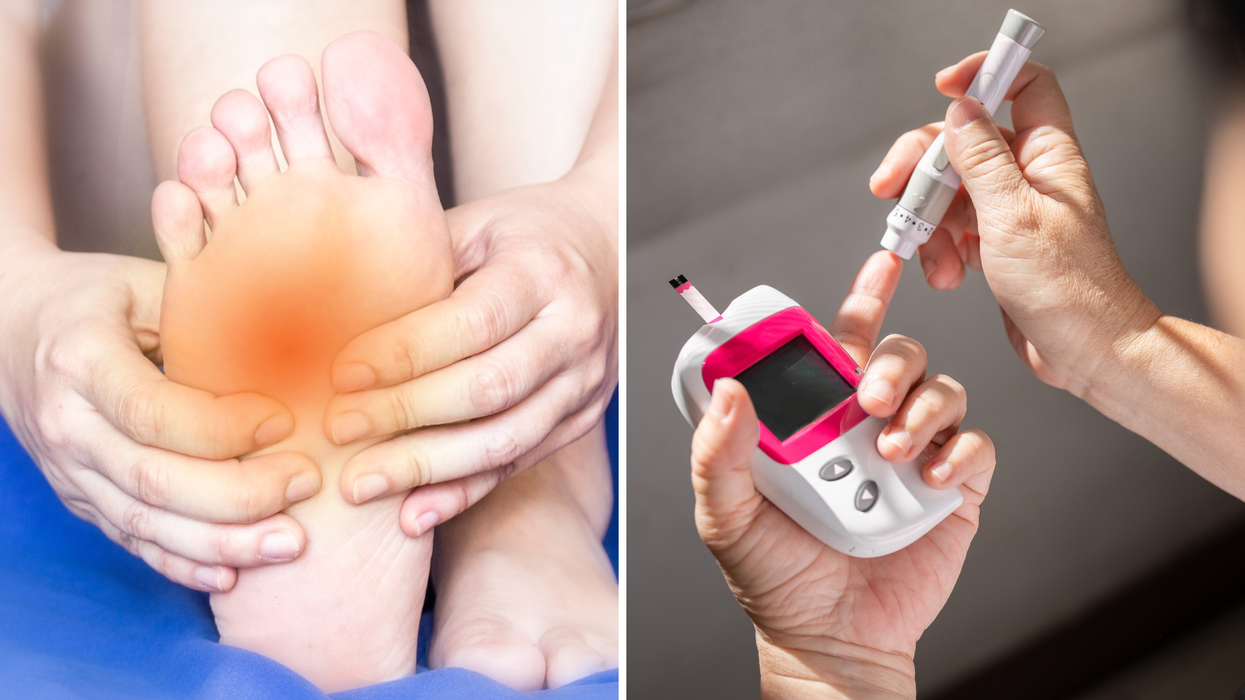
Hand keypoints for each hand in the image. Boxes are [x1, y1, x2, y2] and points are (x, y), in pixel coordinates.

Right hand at [0, 238, 319, 591]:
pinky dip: (182, 563)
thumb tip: (291, 314)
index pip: (155, 412)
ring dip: (222, 542)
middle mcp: (67, 425)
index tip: (286, 421)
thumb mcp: (143, 282)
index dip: (225, 427)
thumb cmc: (96, 298)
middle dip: (239, 493)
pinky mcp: (79, 498)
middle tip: (305, 483)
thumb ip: (205, 301)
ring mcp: (68, 471)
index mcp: (81, 360)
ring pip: (145, 523)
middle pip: (154, 479)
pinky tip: (232, 573)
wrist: (10, 327)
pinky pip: (131, 541)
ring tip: (289, 543)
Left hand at [324, 170, 617, 533]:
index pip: (471, 322)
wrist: (607, 246)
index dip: (402, 353)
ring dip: (428, 468)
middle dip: (405, 414)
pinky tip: (413, 511)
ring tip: (360, 483)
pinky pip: (520, 462)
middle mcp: (574, 331)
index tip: (340, 373)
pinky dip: (464, 490)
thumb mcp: (474, 224)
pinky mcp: (581, 417)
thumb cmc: (522, 233)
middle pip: (489, 388)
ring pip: (507, 439)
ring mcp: (585, 380)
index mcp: (542, 273)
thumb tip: (326, 300)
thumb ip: (417, 259)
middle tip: (337, 428)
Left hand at [691, 252, 995, 699]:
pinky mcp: (952, 486)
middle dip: (891, 361)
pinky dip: (957, 449)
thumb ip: (719, 454)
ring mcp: (911, 451)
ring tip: (890, 449)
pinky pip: (974, 442)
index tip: (880, 264)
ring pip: (943, 387)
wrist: (833, 639)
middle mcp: (867, 424)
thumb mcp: (727, 515)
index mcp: (816, 418)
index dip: (862, 299)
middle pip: (899, 354)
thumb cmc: (776, 577)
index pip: (840, 343)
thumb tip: (727, 390)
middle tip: (868, 396)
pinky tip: (927, 476)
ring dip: (922, 405)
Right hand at [870, 53, 1159, 393]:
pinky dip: (939, 249)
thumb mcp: (1013, 216)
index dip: (984, 75)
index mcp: (1048, 155)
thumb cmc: (1069, 290)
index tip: (943, 87)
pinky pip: (951, 228)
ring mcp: (1010, 209)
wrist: (1086, 350)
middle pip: (962, 141)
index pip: (1023, 85)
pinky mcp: (995, 241)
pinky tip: (947, 274)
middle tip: (891, 190)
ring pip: (949, 190)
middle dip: (921, 167)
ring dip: (928, 223)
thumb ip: (982, 159)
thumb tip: (959, 111)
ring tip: (933, 259)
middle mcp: (1029, 176)